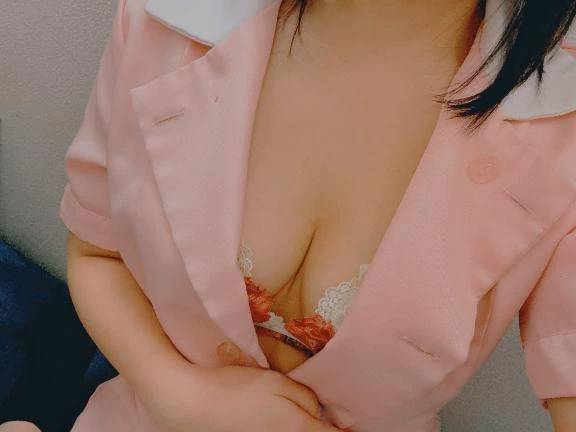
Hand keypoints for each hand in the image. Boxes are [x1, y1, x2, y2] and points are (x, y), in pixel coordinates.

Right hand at [138, 341, 342, 431]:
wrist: (192, 405)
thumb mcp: (277, 384)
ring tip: (312, 417)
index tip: (356, 428)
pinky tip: (280, 418)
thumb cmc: (237, 390)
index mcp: (298, 429)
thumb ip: (306, 399)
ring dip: (308, 426)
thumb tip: (320, 413)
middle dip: (325, 427)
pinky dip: (289, 427)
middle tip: (334, 420)